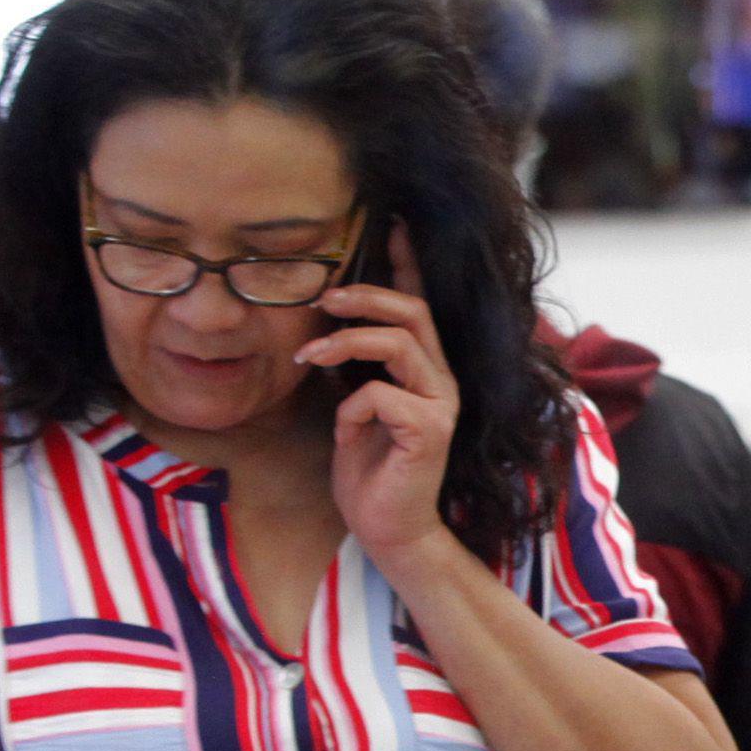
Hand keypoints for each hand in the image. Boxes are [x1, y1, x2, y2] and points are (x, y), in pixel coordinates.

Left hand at [304, 227, 459, 564]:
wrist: (389, 529)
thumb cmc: (370, 470)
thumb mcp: (355, 407)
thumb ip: (354, 370)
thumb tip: (327, 329)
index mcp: (424, 369)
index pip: (419, 304)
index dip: (406, 262)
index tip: (391, 221)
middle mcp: (440, 379)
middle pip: (413, 312)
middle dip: (363, 296)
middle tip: (321, 300)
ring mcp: (440, 404)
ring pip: (399, 344)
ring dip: (345, 343)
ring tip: (310, 356)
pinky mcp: (429, 431)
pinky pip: (380, 395)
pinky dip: (350, 407)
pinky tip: (344, 432)